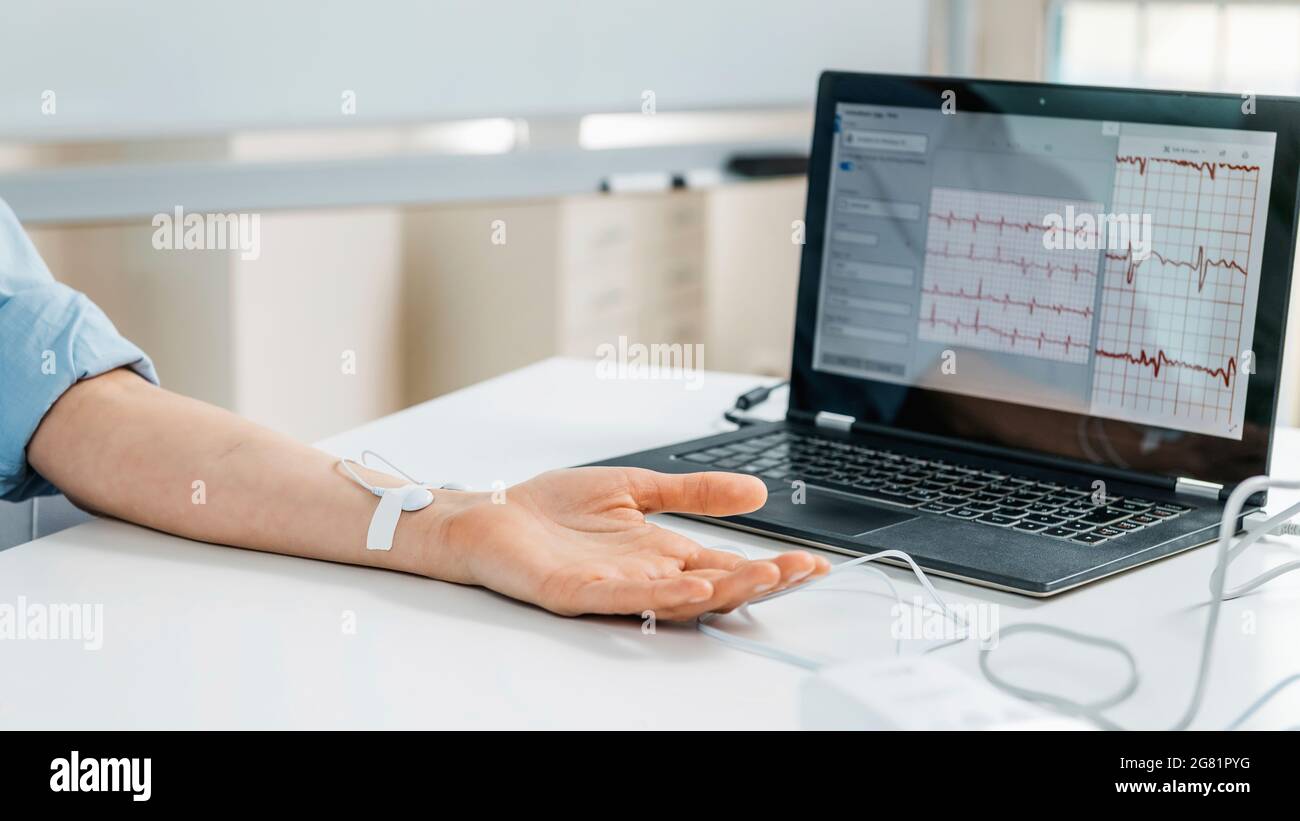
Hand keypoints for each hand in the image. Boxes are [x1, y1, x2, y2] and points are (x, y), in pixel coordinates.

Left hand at [419, 467, 830, 619]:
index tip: (809, 563)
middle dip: (760, 579)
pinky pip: (626, 598)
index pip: (725, 563)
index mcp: (659, 550)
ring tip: (763, 579)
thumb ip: (692, 492)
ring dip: (723, 591)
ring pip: (678, 598)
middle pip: (712, 585)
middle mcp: (643, 573)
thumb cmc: (551, 508)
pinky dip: (662, 594)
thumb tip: (754, 491)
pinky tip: (693, 587)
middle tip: (800, 572)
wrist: (490, 514)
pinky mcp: (578, 592)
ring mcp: (613, 586)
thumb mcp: (636, 486)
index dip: (767, 564)